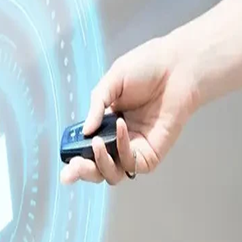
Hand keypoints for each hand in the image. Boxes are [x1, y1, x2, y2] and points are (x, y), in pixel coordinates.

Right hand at [60, 37, 198, 184]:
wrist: (176, 67)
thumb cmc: (146, 68)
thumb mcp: (111, 82)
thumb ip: (96, 107)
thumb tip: (84, 132)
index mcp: (105, 124)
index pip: (86, 150)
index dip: (74, 158)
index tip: (65, 163)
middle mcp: (118, 141)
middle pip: (96, 168)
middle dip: (82, 171)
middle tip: (73, 167)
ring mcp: (135, 149)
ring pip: (112, 174)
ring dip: (100, 164)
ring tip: (94, 144)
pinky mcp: (151, 154)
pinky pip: (132, 163)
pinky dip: (122, 147)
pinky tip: (121, 127)